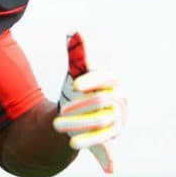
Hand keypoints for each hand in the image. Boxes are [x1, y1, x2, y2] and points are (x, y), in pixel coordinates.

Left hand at [52, 32, 124, 173]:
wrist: (80, 113)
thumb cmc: (79, 88)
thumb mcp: (77, 72)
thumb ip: (77, 53)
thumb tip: (74, 31)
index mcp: (112, 81)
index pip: (106, 78)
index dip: (92, 81)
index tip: (74, 84)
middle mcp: (119, 100)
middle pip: (101, 101)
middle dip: (79, 106)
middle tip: (58, 112)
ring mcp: (117, 118)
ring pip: (100, 122)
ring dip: (78, 125)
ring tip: (56, 126)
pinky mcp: (111, 135)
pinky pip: (103, 141)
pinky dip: (93, 145)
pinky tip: (73, 145)